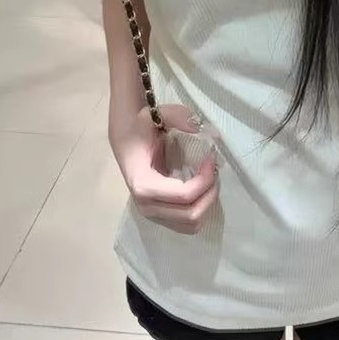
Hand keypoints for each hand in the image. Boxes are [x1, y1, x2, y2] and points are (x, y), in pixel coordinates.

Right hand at [110, 104, 218, 235]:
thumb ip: (180, 117)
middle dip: (209, 193)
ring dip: (207, 203)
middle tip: (213, 171)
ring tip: (209, 180)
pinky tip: (201, 190)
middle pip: (190, 214)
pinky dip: (199, 209)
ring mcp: (151, 214)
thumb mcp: (156, 114)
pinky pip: (186, 225)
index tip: (211, 160)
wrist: (125, 138)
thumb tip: (205, 129)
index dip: (205, 180)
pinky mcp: (159, 216)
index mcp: (143, 184)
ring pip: (191, 224)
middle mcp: (145, 205)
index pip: (184, 195)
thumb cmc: (140, 128)